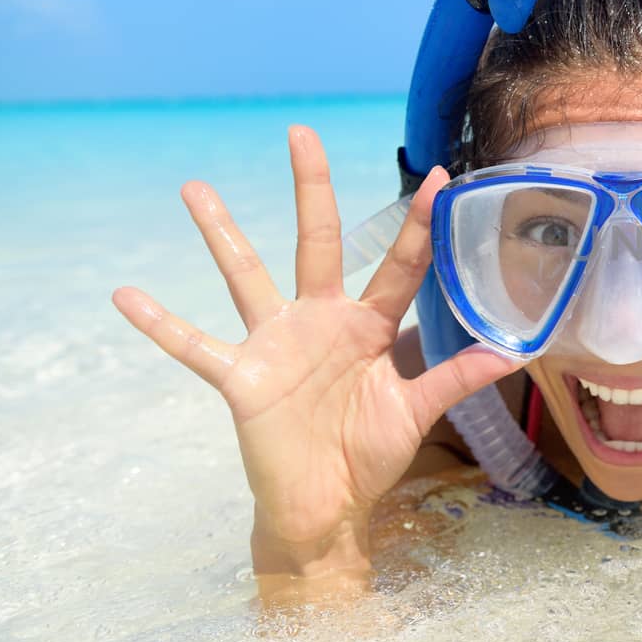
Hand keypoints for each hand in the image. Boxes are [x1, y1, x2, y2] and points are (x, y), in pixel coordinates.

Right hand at [112, 127, 518, 577]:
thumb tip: (516, 352)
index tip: (438, 175)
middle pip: (316, 242)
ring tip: (195, 188)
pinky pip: (194, 346)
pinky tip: (125, 294)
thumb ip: (457, 377)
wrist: (326, 508)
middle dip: (312, 188)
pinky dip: (160, 324)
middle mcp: (321, 321)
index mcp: (370, 326)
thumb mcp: (417, 412)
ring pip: (246, 276)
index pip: (399, 264)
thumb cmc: (370, 455)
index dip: (419, 223)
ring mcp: (277, 344)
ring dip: (222, 234)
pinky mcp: (242, 378)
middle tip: (301, 133)